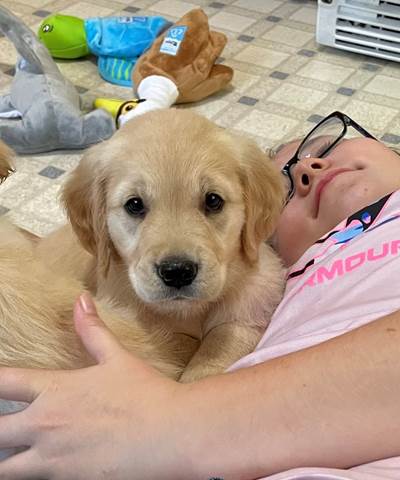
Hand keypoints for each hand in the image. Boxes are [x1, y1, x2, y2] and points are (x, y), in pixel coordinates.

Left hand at [0, 294, 184, 479]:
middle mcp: (45, 425)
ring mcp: (52, 458)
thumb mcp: (117, 358)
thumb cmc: (145, 393)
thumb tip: (81, 300)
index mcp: (55, 390)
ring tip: (10, 452)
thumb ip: (92, 330)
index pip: (3, 383)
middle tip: (1, 424)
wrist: (171, 433)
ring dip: (4, 458)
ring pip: (3, 469)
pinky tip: (36, 467)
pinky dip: (29, 474)